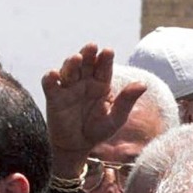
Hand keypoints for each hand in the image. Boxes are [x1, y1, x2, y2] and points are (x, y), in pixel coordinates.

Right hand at [42, 43, 146, 176]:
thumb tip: (143, 84)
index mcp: (101, 84)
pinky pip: (49, 85)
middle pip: (85, 63)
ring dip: (71, 63)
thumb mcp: (117, 118)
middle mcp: (84, 81)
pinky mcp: (54, 97)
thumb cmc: (99, 130)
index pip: (103, 67)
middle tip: (92, 46)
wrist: (79, 146)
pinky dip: (49, 78)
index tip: (108, 52)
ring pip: (68, 69)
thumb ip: (127, 100)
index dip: (105, 59)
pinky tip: (53, 74)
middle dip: (88, 54)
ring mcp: (68, 88)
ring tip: (76, 58)